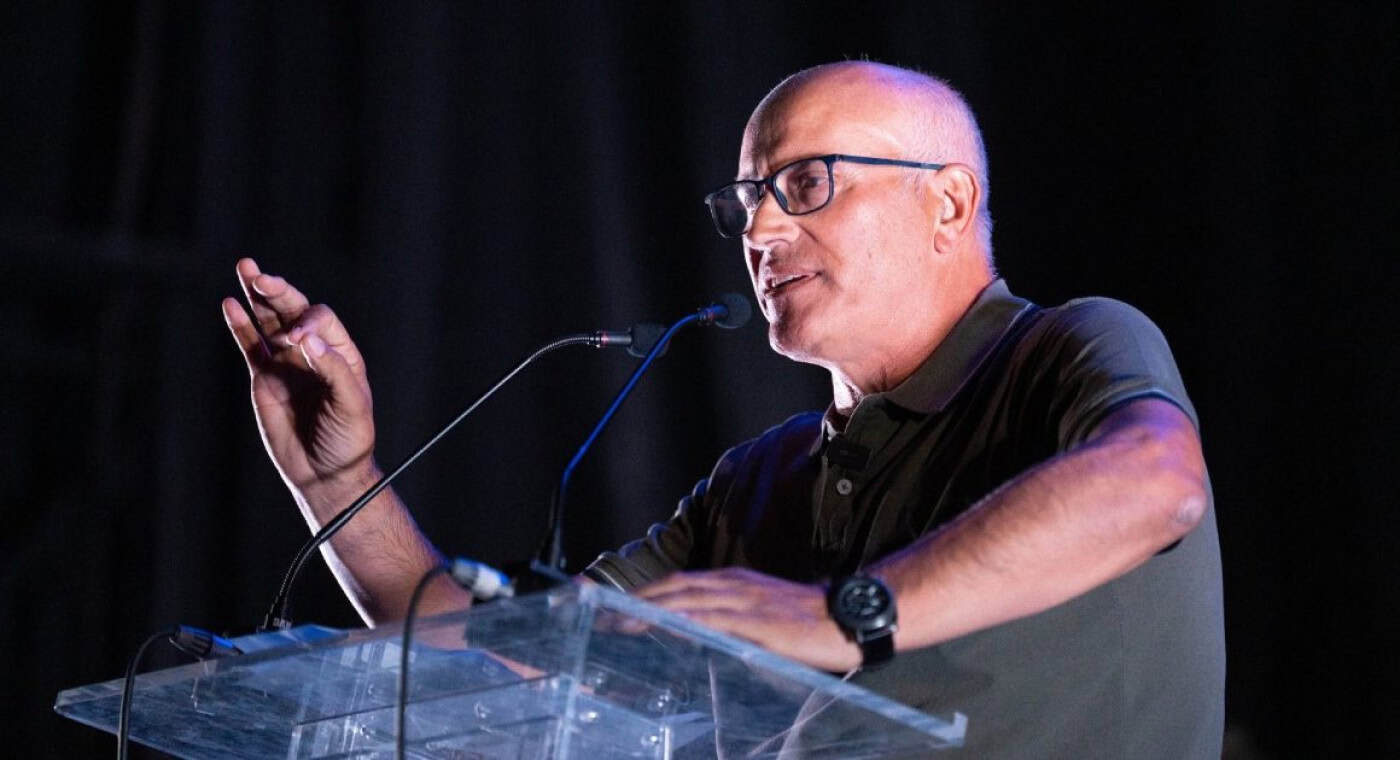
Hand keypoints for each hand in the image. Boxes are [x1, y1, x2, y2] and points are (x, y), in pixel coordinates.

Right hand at [222, 258, 376, 501]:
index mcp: (341, 354)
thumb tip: (307, 340)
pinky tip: (231, 305)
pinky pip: (250, 346)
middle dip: (279, 292)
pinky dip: (241, 326)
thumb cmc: (349, 442)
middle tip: (262, 278)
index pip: (321, 321)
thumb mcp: (352, 407)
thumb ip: (333, 372)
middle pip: (294, 311)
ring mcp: (287, 363)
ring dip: (258, 296)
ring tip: (246, 267)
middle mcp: (313, 353)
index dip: (308, 324)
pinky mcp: (264, 378)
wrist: (326, 475)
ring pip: (269, 322)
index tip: (298, 342)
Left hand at [635, 567, 861, 672]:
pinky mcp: (757, 621)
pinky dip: (685, 620)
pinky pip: (714, 618)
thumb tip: (697, 632)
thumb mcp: (761, 611)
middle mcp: (732, 585)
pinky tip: (666, 626)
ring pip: (686, 600)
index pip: (677, 584)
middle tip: (602, 614)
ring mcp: (744, 601)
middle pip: (673, 589)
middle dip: (635, 600)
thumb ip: (730, 617)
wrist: (846, 615)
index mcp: (732, 582)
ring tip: (619, 622)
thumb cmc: (806, 619)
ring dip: (649, 609)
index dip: (644, 593)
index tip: (614, 606)